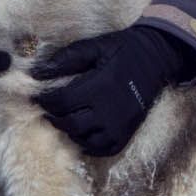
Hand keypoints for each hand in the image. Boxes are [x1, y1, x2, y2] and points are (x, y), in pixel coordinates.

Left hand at [31, 25, 195, 155]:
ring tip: (65, 119)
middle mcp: (110, 109)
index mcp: (100, 85)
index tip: (37, 97)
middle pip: (69, 123)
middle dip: (53, 117)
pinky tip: (83, 133)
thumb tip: (37, 72)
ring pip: (83, 139)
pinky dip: (89, 145)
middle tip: (48, 110)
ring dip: (69, 131)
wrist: (158, 58)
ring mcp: (120, 124)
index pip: (61, 101)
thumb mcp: (97, 46)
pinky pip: (103, 149)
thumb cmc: (125, 50)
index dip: (44, 100)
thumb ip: (67, 58)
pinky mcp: (128, 132)